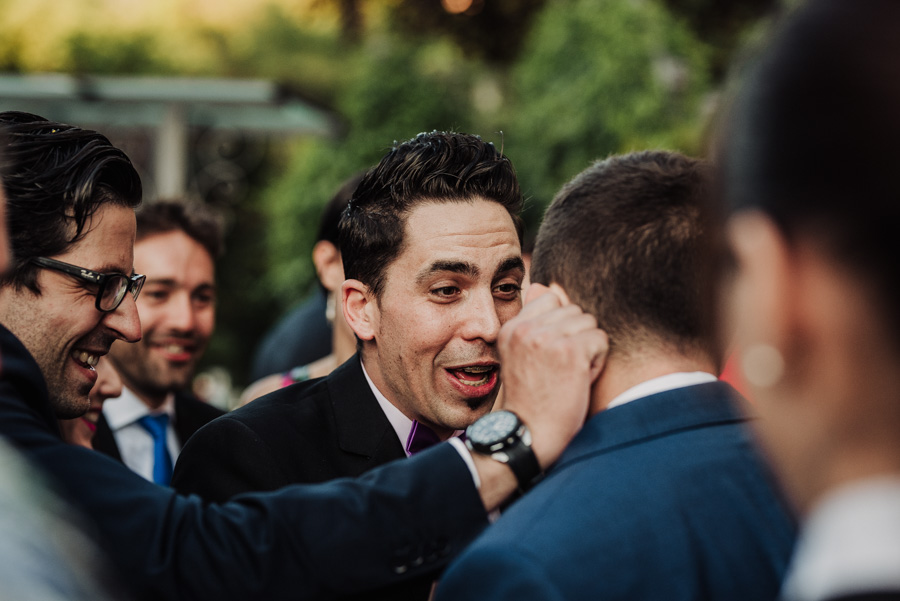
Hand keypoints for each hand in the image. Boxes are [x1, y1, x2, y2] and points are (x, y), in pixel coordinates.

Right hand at [496, 283, 607, 468]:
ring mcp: (547, 338)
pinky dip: (597, 362)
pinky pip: (601, 340)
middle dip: (577, 337)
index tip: (554, 351)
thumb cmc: (532, 400)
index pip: (551, 297)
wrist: (529, 435)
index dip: (562, 323)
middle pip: (574, 310)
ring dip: (589, 349)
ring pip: (590, 323)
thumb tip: (541, 285)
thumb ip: (532, 322)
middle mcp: (526, 329)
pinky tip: (579, 380)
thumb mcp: (522, 356)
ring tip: (570, 374)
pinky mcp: (570, 351)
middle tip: (562, 369)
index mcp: (512, 328)